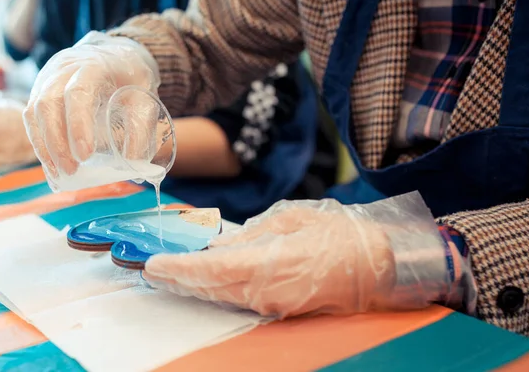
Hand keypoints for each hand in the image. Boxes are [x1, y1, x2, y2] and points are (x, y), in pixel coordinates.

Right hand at [23, 31, 159, 178]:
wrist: (114, 55)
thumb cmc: (130, 78)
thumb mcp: (145, 98)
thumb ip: (141, 128)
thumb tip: (133, 164)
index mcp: (93, 65)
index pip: (78, 93)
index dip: (78, 125)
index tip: (85, 155)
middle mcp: (63, 68)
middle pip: (48, 103)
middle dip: (56, 142)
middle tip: (71, 170)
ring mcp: (47, 77)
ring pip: (34, 111)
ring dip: (44, 145)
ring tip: (60, 172)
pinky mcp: (39, 90)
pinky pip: (30, 117)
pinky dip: (39, 142)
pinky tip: (50, 164)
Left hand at [143, 200, 397, 317]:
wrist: (376, 266)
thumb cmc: (337, 234)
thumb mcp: (292, 218)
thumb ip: (252, 233)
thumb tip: (221, 244)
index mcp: (270, 264)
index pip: (212, 270)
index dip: (180, 269)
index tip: (155, 264)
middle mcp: (266, 291)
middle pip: (211, 289)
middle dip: (179, 280)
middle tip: (152, 270)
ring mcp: (273, 305)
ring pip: (222, 297)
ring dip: (194, 287)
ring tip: (169, 275)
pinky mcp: (280, 309)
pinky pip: (239, 300)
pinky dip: (216, 291)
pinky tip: (203, 282)